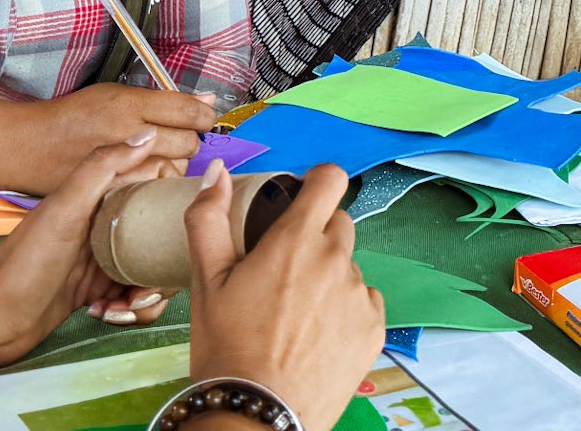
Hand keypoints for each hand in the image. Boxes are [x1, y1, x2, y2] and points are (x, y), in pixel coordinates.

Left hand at [0, 135, 161, 362]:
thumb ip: (103, 167)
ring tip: (128, 307)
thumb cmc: (24, 262)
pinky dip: (130, 310)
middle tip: (151, 287)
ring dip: (148, 294)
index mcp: (101, 197)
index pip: (155, 189)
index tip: (180, 230)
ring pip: (150, 270)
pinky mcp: (97, 290)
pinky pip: (133, 297)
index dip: (173, 207)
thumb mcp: (65, 208)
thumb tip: (147, 133)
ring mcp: (103, 258)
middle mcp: (106, 224)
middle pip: (159, 236)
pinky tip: (107, 315)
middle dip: (166, 265)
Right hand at [37, 83, 216, 182]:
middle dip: (190, 141)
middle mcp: (127, 135)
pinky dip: (156, 184)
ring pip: (175, 168)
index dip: (204, 116)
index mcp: (128, 106)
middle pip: (187, 143)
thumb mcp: (116, 94)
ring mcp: (121, 165)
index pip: (187, 111)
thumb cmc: (73, 116)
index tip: (205, 118)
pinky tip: (147, 177)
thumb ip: (162, 100)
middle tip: (180, 138)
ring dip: (175, 164)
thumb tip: (204, 101)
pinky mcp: (114, 189)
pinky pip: (152, 189)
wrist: (31, 146)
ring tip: (158, 158)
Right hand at [186, 162, 385, 430]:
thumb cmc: (228, 347)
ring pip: (348, 267)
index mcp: (296, 239)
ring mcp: (359, 295)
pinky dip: (346, 310)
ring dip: (329, 278)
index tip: (303, 197)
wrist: (257, 415)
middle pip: (338, 225)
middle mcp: (336, 259)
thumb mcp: (206, 280)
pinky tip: (317, 335)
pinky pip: (365, 301)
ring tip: (296, 315)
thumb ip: (208, 218)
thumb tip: (216, 173)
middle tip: (284, 273)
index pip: (330, 180)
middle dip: (315, 238)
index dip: (317, 182)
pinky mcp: (374, 328)